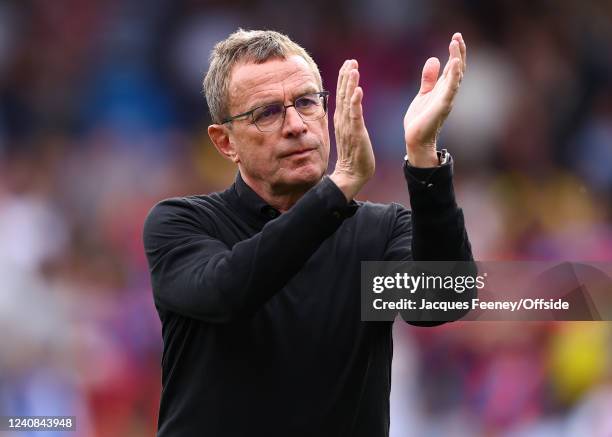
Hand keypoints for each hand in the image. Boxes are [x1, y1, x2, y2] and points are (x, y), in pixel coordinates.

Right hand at [330, 59, 374, 200]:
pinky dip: (356, 102)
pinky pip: (355, 115)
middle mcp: (342, 120)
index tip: (348, 64)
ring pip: (348, 100)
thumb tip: (351, 112)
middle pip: (343, 94)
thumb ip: (350, 121)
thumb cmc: (354, 157)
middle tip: (351, 60)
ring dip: (350, 83)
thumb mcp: (351, 134)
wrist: (351, 174)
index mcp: (342, 119)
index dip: (344, 79)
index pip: (342, 96)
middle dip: (346, 76)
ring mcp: (348, 126)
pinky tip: (358, 90)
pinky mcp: (355, 133)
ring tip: (353, 68)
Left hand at [404, 33, 466, 166]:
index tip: (455, 37)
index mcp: (443, 89)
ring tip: (455, 43)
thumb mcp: (423, 94)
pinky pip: (451, 88)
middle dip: (458, 52)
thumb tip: (434, 59)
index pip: (452, 67)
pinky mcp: (442, 106)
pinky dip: (454, 75)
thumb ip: (429, 79)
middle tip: (457, 36)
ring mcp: (446, 99)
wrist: (415, 139)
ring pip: (456, 76)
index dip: (455, 52)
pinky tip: (454, 63)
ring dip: (457, 59)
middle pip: (458, 68)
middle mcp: (448, 92)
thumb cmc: (420, 120)